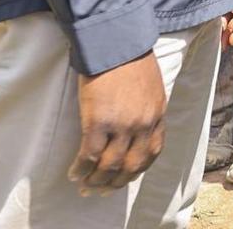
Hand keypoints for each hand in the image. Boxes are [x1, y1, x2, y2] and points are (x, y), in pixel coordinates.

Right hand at [70, 53, 166, 192]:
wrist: (116, 41)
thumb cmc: (131, 58)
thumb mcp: (151, 86)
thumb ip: (147, 108)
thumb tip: (135, 127)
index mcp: (158, 115)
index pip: (152, 153)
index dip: (137, 170)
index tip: (125, 178)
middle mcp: (143, 124)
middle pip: (131, 166)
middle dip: (115, 183)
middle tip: (101, 190)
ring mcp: (122, 125)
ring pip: (109, 166)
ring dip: (96, 180)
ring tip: (85, 185)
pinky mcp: (98, 122)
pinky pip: (89, 155)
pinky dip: (81, 169)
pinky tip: (74, 173)